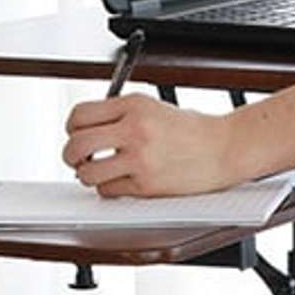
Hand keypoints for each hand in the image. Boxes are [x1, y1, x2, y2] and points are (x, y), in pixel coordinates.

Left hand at [61, 94, 237, 197]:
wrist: (225, 147)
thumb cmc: (192, 129)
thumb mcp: (153, 106)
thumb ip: (121, 114)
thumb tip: (87, 127)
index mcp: (134, 104)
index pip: (81, 114)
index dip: (71, 127)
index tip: (75, 134)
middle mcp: (135, 128)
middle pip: (77, 143)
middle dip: (70, 154)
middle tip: (77, 157)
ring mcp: (140, 157)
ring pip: (87, 171)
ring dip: (86, 174)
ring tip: (96, 171)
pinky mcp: (147, 183)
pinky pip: (108, 189)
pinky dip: (108, 188)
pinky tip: (119, 181)